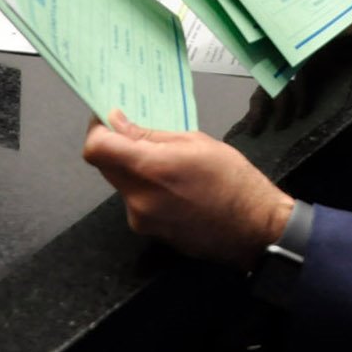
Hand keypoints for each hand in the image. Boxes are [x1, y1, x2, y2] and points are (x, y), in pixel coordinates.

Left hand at [82, 111, 292, 268]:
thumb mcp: (196, 142)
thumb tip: (118, 123)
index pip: (96, 149)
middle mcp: (138, 198)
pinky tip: (175, 186)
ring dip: (133, 168)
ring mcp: (142, 220)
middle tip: (139, 132)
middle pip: (106, 166)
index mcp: (149, 169)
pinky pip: (136, 201)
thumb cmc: (233, 179)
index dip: (96, 129)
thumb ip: (151, 134)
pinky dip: (146, 188)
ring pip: (121, 184)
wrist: (254, 229)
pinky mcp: (150, 233)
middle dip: (117, 147)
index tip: (108, 118)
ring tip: (168, 162)